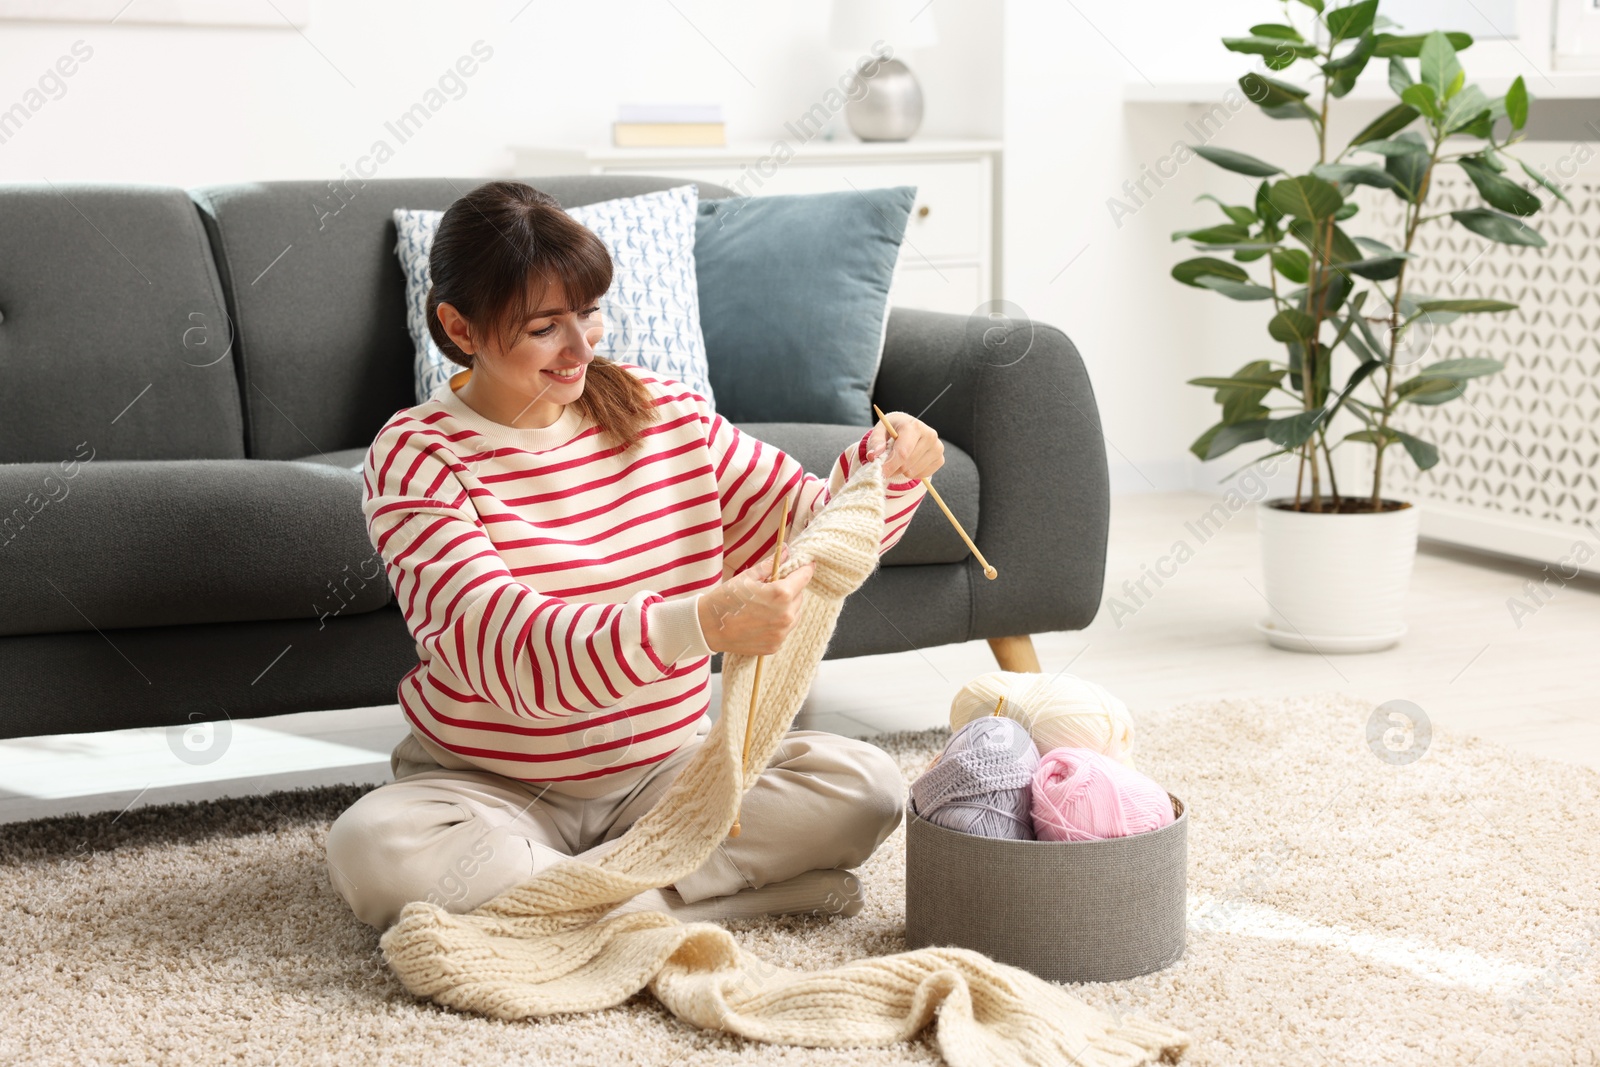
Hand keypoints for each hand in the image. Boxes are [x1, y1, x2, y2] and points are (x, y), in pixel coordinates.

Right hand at [696, 545, 815, 654]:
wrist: (707, 627)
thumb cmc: (725, 599)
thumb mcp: (747, 577)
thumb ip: (770, 565)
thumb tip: (787, 552)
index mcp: (781, 594)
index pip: (804, 577)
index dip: (805, 569)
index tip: (808, 564)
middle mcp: (786, 616)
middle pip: (799, 596)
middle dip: (790, 589)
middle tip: (772, 586)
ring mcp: (781, 633)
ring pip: (794, 614)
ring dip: (786, 607)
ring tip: (765, 604)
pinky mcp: (775, 646)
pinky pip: (784, 630)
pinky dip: (778, 622)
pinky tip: (761, 619)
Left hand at [866, 412, 944, 482]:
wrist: (909, 428)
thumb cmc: (893, 430)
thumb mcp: (880, 431)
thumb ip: (875, 442)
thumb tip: (874, 455)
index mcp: (914, 426)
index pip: (903, 452)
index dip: (890, 465)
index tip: (880, 472)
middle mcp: (929, 435)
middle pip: (906, 464)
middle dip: (893, 468)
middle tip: (887, 462)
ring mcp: (937, 448)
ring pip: (913, 472)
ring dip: (902, 471)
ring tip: (899, 460)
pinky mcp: (940, 459)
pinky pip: (922, 475)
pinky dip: (912, 473)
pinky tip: (910, 462)